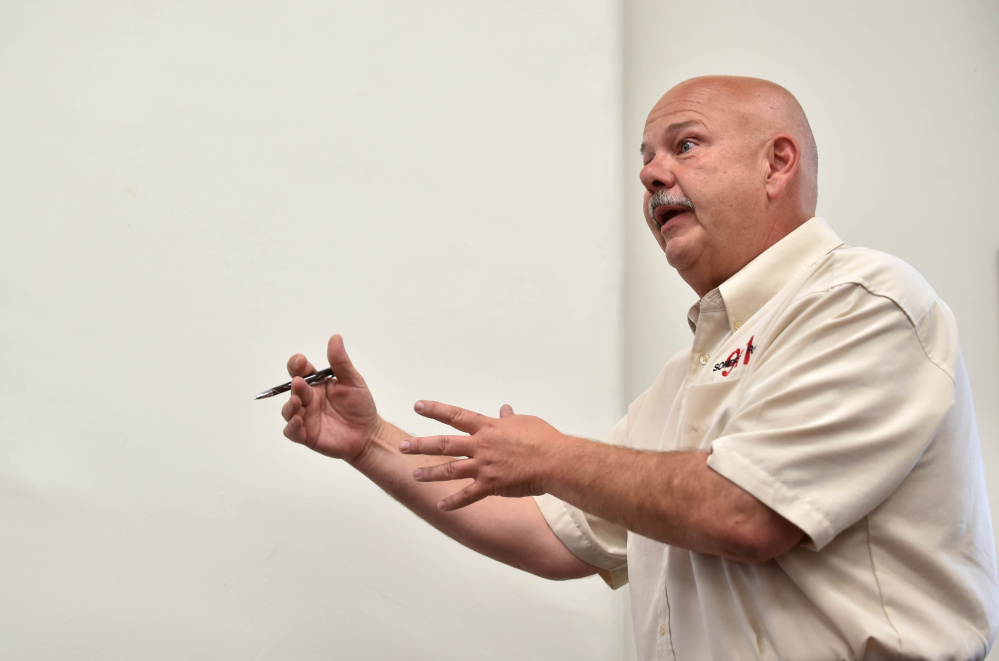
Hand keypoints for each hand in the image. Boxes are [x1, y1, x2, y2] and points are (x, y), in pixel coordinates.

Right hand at [281, 335, 380, 461]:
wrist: (368, 433)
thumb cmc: (360, 406)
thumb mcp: (353, 381)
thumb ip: (341, 362)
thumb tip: (335, 338)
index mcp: (316, 383)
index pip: (300, 371)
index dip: (297, 364)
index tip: (300, 361)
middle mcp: (307, 399)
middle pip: (293, 389)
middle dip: (295, 385)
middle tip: (300, 383)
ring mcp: (305, 417)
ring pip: (288, 410)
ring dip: (289, 406)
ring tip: (296, 402)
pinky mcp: (306, 435)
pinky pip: (292, 431)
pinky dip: (292, 427)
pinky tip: (298, 421)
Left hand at [400, 401, 565, 510]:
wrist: (555, 461)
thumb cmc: (543, 439)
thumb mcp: (524, 422)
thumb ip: (509, 419)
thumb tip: (504, 410)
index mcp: (488, 428)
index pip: (456, 415)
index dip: (435, 410)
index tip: (418, 406)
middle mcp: (481, 445)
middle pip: (444, 444)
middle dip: (420, 445)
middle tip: (402, 446)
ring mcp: (484, 466)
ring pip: (450, 470)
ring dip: (430, 473)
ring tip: (414, 475)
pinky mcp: (491, 485)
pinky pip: (468, 495)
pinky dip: (454, 502)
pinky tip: (441, 506)